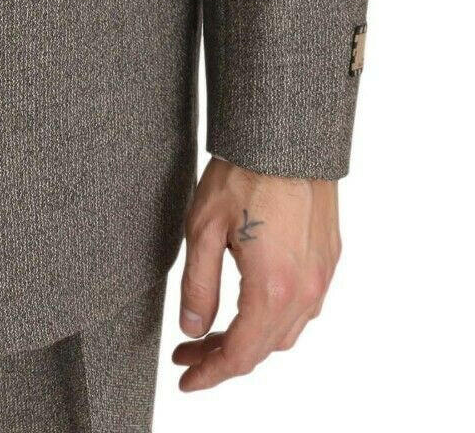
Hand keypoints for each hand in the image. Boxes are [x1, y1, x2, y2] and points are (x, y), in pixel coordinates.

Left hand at [173, 157, 339, 391]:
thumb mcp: (202, 229)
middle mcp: (305, 291)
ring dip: (251, 340)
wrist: (287, 135)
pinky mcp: (329, 257)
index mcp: (273, 289)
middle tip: (189, 354)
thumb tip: (192, 330)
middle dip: (224, 358)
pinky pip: (304, 306)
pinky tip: (251, 306)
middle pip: (264, 348)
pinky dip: (275, 319)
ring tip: (215, 333)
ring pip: (287, 331)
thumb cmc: (242, 174)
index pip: (240, 354)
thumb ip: (198, 286)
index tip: (185, 378)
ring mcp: (322, 275)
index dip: (210, 374)